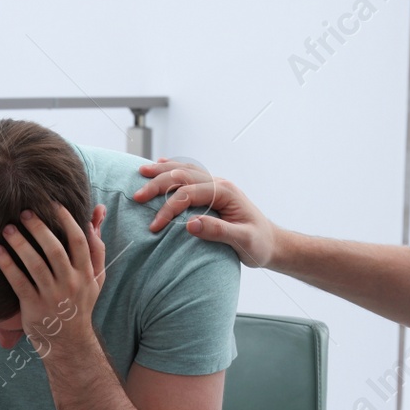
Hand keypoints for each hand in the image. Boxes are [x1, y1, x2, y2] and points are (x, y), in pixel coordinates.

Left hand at [0, 203, 105, 350]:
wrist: (69, 342)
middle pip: (55, 249)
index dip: (66, 220)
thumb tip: (97, 214)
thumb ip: (96, 247)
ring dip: (20, 244)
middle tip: (24, 212)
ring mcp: (52, 296)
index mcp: (87, 273)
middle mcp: (71, 283)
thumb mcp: (96, 278)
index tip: (52, 204)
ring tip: (7, 228)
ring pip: (35, 264)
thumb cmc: (80, 304)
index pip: (79, 240)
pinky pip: (18, 282)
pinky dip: (7, 265)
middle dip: (39, 228)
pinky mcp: (33, 307)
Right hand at [134, 159, 279, 268]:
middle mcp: (219, 184)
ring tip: (141, 172)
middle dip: (158, 184)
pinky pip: (189, 174)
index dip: (169, 208)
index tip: (154, 226)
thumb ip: (218, 231)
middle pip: (183, 175)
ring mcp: (215, 186)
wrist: (272, 243)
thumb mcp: (242, 241)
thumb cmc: (259, 244)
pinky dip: (172, 169)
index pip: (189, 194)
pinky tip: (160, 165)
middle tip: (137, 195)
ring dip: (162, 172)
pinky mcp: (211, 192)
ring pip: (184, 170)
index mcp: (225, 193)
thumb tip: (190, 224)